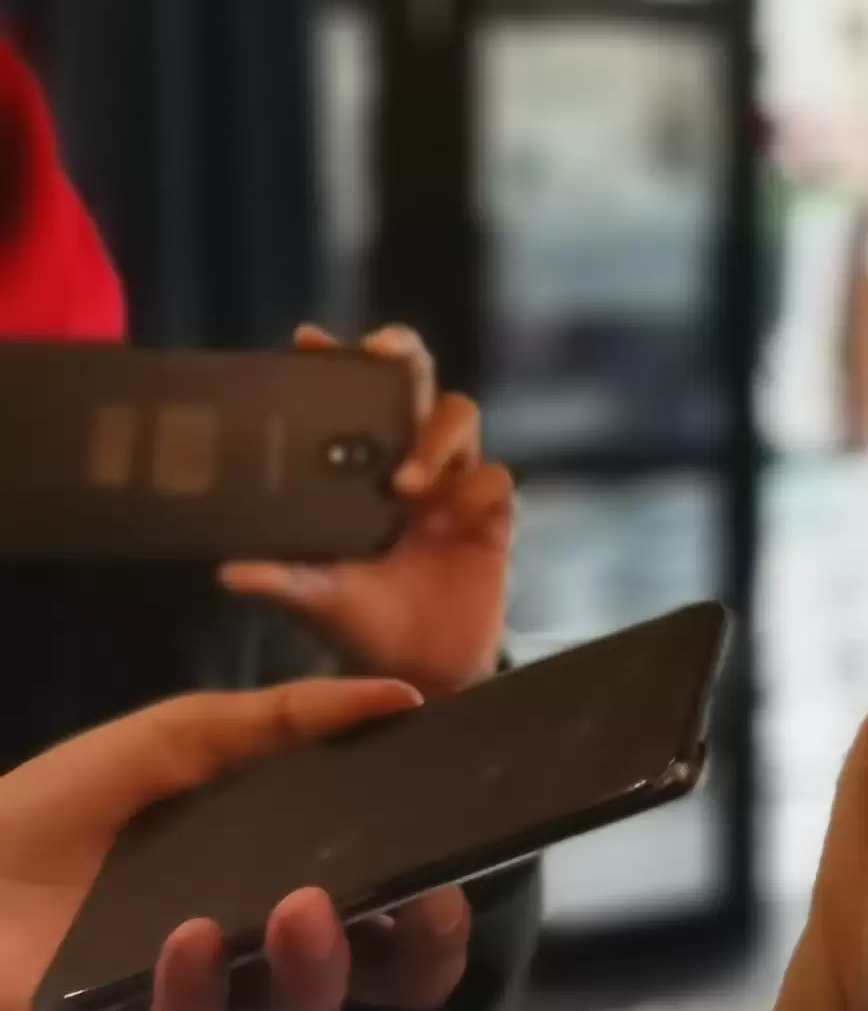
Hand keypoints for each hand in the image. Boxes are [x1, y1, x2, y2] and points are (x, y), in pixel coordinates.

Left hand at [1, 681, 474, 1010]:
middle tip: (424, 903)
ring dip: (316, 962)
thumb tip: (407, 696)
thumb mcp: (183, 735)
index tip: (460, 864)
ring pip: (298, 1010)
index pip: (399, 913)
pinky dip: (196, 987)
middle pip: (383, 980)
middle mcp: (265, 948)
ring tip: (302, 904)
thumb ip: (289, 716)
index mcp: (292, 878)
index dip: (444, 905)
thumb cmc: (65, 803)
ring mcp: (204, 994)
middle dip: (424, 949)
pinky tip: (189, 937)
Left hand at [221, 327, 516, 699]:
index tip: (307, 340)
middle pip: (417, 384)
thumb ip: (281, 579)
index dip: (337, 364)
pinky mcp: (491, 515)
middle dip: (403, 357)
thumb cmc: (358, 624)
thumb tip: (229, 571)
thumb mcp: (312, 599)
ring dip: (436, 437)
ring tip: (406, 483)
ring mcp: (453, 485)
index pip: (352, 401)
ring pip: (461, 417)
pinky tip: (450, 520)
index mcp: (359, 473)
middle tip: (383, 352)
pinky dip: (474, 491)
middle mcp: (409, 465)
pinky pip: (495, 479)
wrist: (418, 670)